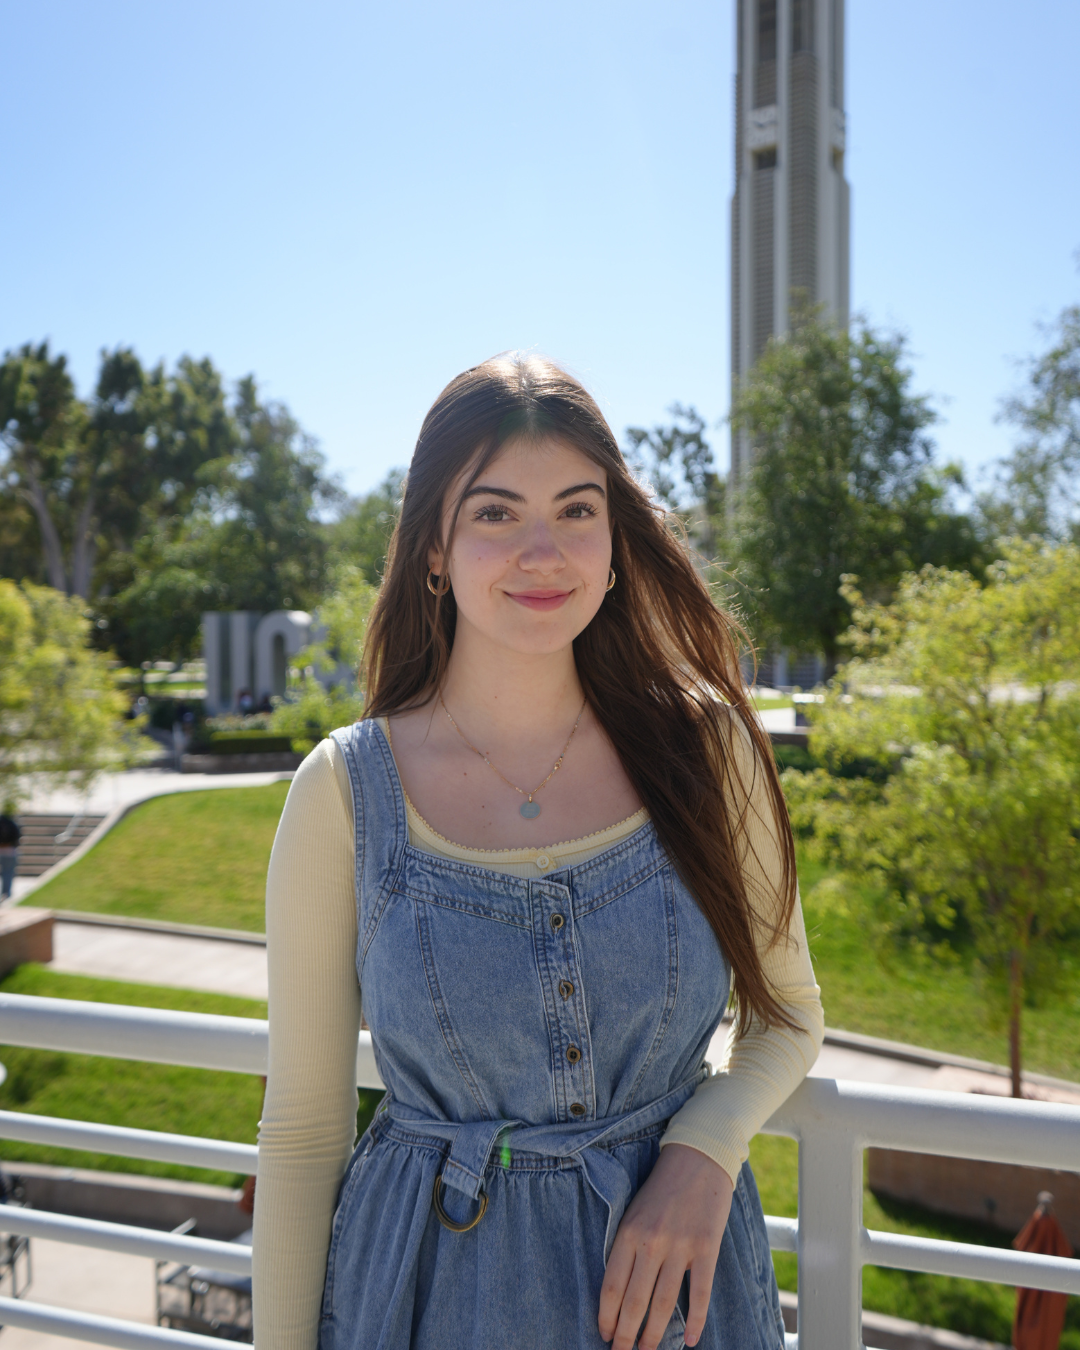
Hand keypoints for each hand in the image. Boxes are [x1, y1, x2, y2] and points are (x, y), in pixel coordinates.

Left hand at [598, 1143, 732, 1349]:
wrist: (698, 1158)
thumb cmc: (662, 1187)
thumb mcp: (634, 1211)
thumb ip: (627, 1246)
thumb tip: (618, 1291)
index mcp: (629, 1232)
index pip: (611, 1285)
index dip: (606, 1316)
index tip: (604, 1335)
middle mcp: (652, 1242)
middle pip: (635, 1301)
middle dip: (626, 1334)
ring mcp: (681, 1246)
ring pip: (664, 1303)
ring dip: (655, 1334)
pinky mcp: (707, 1248)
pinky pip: (700, 1293)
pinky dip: (697, 1321)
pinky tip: (693, 1340)